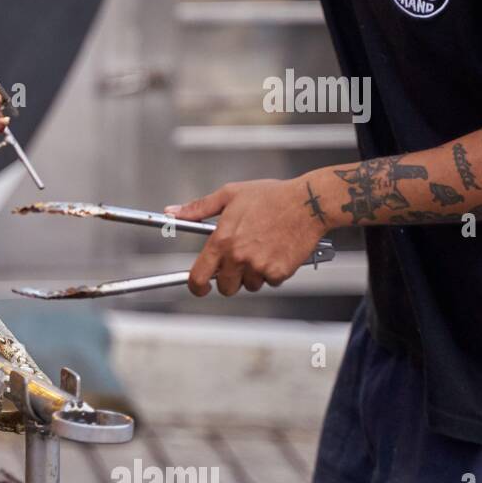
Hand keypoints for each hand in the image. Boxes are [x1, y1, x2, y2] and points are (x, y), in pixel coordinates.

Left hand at [165, 178, 328, 297]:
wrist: (308, 202)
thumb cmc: (272, 196)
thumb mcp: (229, 195)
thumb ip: (198, 208)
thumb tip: (172, 211)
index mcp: (222, 240)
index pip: (199, 276)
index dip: (196, 286)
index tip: (199, 287)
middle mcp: (239, 256)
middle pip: (226, 287)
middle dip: (230, 279)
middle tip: (239, 261)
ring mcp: (259, 266)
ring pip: (250, 285)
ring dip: (253, 274)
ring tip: (262, 249)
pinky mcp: (280, 272)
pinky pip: (271, 282)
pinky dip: (273, 272)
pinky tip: (276, 252)